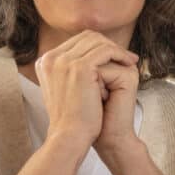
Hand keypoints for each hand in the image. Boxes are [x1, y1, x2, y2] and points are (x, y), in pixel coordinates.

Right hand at [35, 31, 138, 152]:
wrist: (69, 137)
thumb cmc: (71, 119)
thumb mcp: (64, 90)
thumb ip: (69, 72)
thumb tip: (89, 61)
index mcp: (45, 62)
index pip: (76, 42)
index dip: (98, 46)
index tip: (114, 57)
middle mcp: (50, 58)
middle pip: (86, 37)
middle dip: (108, 45)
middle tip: (125, 56)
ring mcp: (63, 61)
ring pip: (97, 41)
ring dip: (116, 49)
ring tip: (129, 60)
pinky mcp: (79, 67)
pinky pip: (106, 51)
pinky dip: (119, 54)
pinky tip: (129, 63)